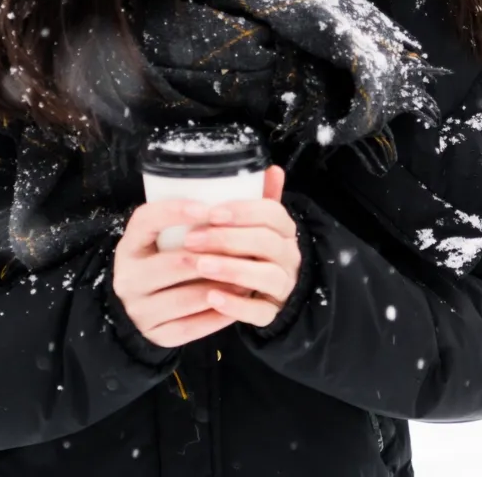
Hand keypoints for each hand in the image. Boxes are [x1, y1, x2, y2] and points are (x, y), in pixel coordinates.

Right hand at [113, 199, 236, 347]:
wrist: (143, 308)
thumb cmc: (167, 260)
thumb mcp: (172, 235)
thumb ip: (212, 207)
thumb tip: (271, 172)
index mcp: (130, 244)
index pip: (146, 220)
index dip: (176, 212)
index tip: (209, 208)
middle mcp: (127, 276)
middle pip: (173, 262)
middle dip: (214, 256)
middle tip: (247, 251)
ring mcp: (138, 308)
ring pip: (186, 298)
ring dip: (221, 287)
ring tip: (248, 277)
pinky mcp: (154, 334)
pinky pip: (190, 327)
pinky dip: (218, 315)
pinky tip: (238, 303)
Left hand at [182, 166, 301, 328]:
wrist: (270, 291)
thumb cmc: (254, 250)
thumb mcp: (257, 223)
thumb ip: (259, 198)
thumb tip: (271, 168)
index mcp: (285, 229)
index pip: (272, 213)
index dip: (242, 212)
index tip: (211, 212)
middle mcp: (290, 255)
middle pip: (267, 243)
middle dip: (228, 239)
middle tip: (192, 239)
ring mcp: (284, 285)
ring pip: (267, 276)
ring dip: (232, 269)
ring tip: (201, 265)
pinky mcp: (274, 312)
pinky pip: (261, 312)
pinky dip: (237, 305)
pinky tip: (212, 298)